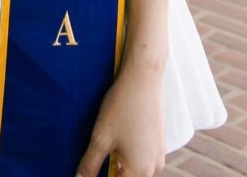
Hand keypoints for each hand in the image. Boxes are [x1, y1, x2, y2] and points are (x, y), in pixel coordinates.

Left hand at [74, 61, 165, 176]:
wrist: (143, 78)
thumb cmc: (123, 106)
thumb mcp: (100, 137)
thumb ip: (89, 164)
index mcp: (140, 172)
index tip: (88, 171)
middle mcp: (153, 169)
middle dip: (109, 173)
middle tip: (94, 162)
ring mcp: (158, 157)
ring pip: (134, 172)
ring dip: (118, 167)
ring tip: (105, 152)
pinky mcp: (158, 145)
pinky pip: (141, 161)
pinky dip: (128, 158)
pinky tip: (117, 143)